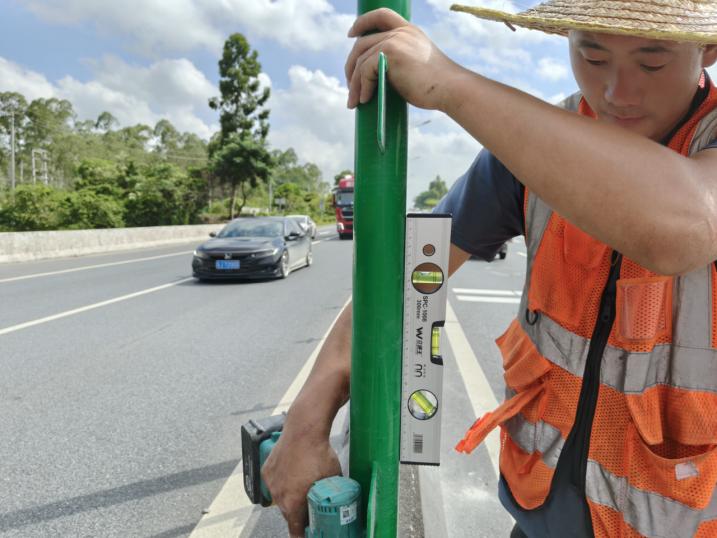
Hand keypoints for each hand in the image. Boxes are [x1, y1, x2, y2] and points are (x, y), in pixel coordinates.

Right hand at [262, 428, 341, 536]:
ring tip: (302, 485)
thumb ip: (330, 494)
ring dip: (290, 496)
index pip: (295, 529)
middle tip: (309, 506)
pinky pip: (274, 482)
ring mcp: (271, 483)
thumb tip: (338, 502)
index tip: (307, 533)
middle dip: (298, 512)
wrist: (304, 430)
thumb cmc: (319, 453)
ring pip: (281, 497)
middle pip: (288, 513)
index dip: (302, 534)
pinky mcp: (267, 470)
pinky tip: (292, 474)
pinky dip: (282, 481)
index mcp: (293, 503)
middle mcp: (278, 496)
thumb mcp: (332, 478)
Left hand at [345, 8, 462, 110]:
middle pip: (362, 43)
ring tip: (354, 102)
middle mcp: (400, 32)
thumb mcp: (417, 66)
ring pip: (360, 60)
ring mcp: (394, 40)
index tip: (352, 34)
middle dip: (351, 66)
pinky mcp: (390, 53)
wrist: (451, 89)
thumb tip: (377, 79)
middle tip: (350, 87)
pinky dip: (361, 87)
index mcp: (409, 31)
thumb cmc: (437, 86)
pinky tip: (364, 99)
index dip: (363, 22)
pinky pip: (365, 69)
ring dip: (354, 83)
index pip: (381, 15)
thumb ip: (399, 62)